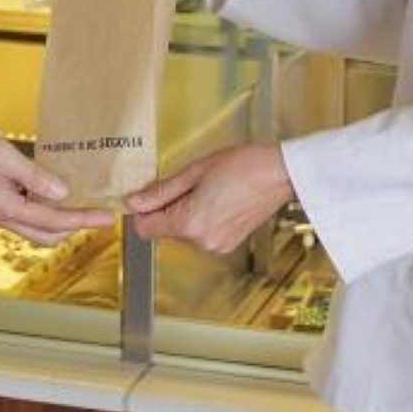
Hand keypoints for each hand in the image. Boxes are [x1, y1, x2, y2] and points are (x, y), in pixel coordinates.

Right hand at [0, 112, 112, 244]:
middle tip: (98, 212)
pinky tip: (53, 190)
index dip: (82, 220)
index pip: (52, 220)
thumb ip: (32, 175)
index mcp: (2, 205)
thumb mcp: (0, 152)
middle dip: (74, 227)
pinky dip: (42, 209)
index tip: (106, 218)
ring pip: (33, 227)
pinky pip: (22, 213)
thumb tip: (61, 194)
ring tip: (82, 201)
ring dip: (58, 220)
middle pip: (45, 234)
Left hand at [123, 144, 293, 253]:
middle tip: (189, 183)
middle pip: (165, 229)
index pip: (145, 228)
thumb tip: (133, 202)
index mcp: (190, 223)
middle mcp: (202, 242)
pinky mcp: (228, 244)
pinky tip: (219, 199)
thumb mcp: (194, 171)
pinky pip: (201, 233)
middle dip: (168, 207)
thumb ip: (160, 190)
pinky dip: (202, 218)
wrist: (280, 174)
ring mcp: (217, 246)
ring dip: (186, 212)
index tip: (149, 193)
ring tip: (209, 189)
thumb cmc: (243, 165)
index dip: (142, 209)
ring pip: (183, 231)